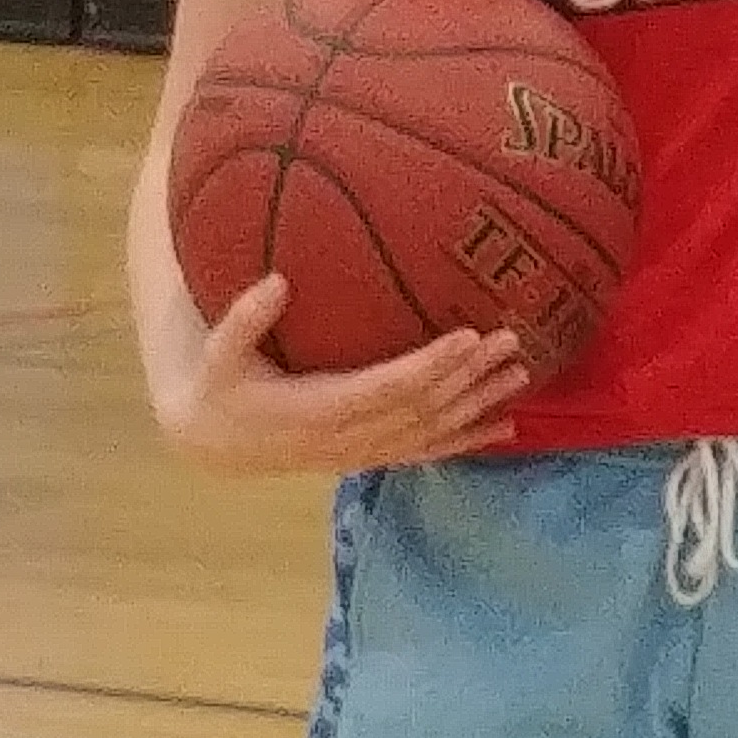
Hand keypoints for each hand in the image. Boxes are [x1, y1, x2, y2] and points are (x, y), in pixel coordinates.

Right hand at [152, 274, 529, 478]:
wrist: (215, 446)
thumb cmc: (222, 389)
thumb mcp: (221, 354)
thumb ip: (246, 320)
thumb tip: (277, 281)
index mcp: (320, 409)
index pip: (388, 386)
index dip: (431, 364)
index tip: (469, 335)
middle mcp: (350, 436)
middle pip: (423, 407)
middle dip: (469, 375)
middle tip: (511, 340)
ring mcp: (363, 451)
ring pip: (433, 430)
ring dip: (480, 403)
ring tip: (522, 373)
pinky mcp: (369, 457)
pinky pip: (427, 451)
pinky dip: (469, 439)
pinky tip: (507, 428)